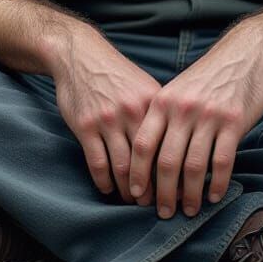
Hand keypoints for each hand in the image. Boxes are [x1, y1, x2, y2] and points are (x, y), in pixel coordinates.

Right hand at [52, 27, 162, 204]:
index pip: (169, 147)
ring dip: (129, 191)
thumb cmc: (117, 74)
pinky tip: (108, 189)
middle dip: (154, 189)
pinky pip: (97, 163)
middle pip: (149, 162)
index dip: (175, 174)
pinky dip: (104, 182)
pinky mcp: (85, 126)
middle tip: (157, 206)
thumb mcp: (145, 87)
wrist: (81, 55)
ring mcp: (108, 120)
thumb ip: (160, 114)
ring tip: (132, 201)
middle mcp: (133, 112)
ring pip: (123, 167)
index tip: (179, 191)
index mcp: (154, 103)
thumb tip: (181, 145)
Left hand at [129, 28, 262, 218]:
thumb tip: (149, 160)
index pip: (143, 144)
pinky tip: (214, 196)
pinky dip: (216, 183)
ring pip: (193, 166)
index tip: (136, 194)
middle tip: (163, 213)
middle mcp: (182, 109)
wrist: (246, 53)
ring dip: (190, 195)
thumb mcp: (178, 90)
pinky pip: (222, 161)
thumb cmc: (209, 77)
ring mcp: (208, 115)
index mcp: (163, 101)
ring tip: (189, 210)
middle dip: (162, 193)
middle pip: (166, 161)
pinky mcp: (233, 121)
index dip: (137, 173)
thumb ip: (164, 118)